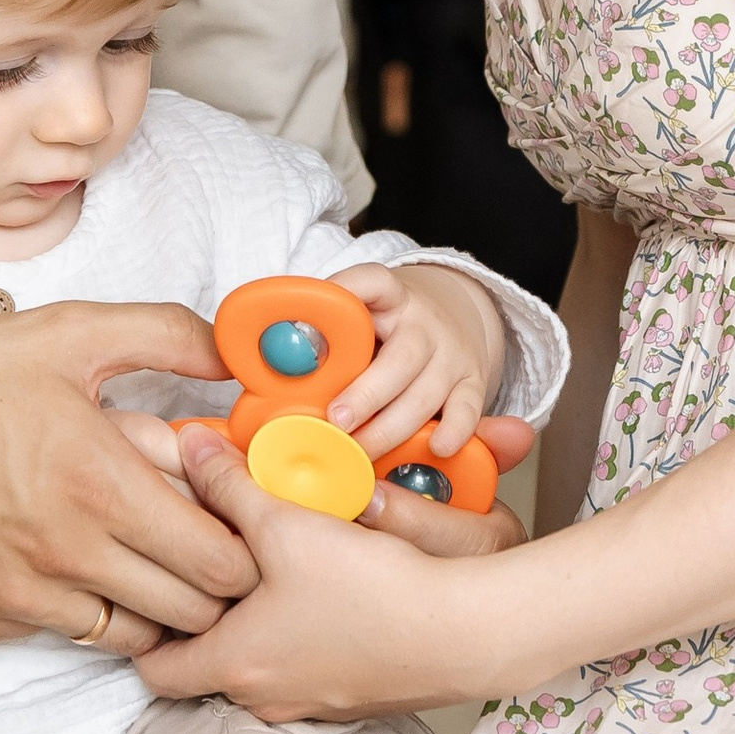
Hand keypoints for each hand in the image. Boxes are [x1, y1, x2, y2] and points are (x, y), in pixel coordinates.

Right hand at [0, 300, 248, 660]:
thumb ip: (169, 336)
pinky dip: (66, 608)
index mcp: (104, 487)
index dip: (241, 554)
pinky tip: (48, 560)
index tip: (231, 531)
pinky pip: (51, 635)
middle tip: (192, 552)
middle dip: (208, 589)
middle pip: (189, 615)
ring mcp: (19, 597)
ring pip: (127, 638)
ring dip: (144, 607)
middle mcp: (68, 555)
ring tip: (128, 559)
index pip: (221, 566)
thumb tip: (235, 356)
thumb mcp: (70, 333)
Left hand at [135, 424, 518, 724]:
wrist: (465, 634)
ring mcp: (311, 705)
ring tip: (266, 573)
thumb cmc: (373, 588)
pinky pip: (305, 670)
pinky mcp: (352, 698)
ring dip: (254, 629)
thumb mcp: (287, 523)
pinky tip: (321, 594)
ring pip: (258, 669)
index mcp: (233, 664)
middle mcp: (265, 698)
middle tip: (205, 569)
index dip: (143, 630)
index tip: (153, 587)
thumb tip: (187, 447)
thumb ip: (229, 485)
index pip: (153, 670)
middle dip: (201, 622)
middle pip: (205, 668)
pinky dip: (299, 638)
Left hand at [328, 260, 508, 458]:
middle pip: (400, 358)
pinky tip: (434, 446)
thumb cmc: (392, 325)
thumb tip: (262, 365)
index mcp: (390, 297)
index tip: (316, 317)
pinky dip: (453, 431)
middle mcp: (424, 324)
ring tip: (357, 451)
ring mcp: (452, 354)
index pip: (372, 282)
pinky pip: (467, 410)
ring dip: (389, 429)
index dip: (347, 292)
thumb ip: (327, 334)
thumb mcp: (364, 312)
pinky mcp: (473, 383)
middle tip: (336, 420)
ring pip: (425, 394)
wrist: (456, 314)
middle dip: (366, 395)